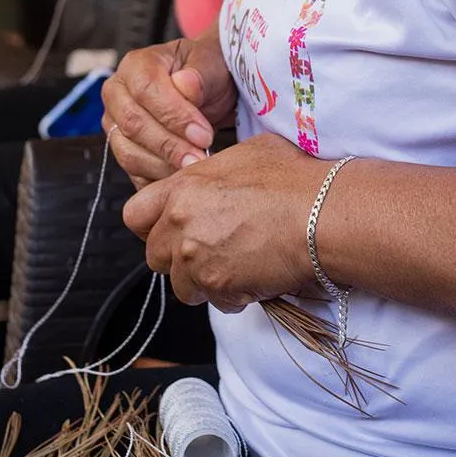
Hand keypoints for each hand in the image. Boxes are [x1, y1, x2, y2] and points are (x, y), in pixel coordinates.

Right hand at [102, 34, 235, 183]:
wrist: (207, 91)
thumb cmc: (206, 74)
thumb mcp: (211, 65)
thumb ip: (200, 75)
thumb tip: (186, 86)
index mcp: (135, 65)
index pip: (146, 90)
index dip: (174, 115)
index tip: (203, 135)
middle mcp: (117, 94)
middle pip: (133, 125)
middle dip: (170, 146)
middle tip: (200, 158)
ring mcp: (115, 124)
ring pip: (129, 153)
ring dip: (164, 166)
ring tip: (194, 169)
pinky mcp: (123, 150)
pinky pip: (134, 173)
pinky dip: (158, 180)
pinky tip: (182, 179)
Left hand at [122, 134, 324, 310]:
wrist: (320, 213)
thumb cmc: (291, 179)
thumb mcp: (245, 155)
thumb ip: (212, 173)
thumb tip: (212, 179)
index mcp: (182, 188)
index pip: (135, 215)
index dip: (150, 225)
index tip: (170, 229)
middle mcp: (179, 224)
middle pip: (154, 255)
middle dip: (178, 257)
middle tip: (209, 250)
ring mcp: (195, 258)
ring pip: (182, 285)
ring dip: (203, 281)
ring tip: (235, 265)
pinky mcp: (218, 286)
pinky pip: (214, 301)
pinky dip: (231, 296)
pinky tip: (253, 278)